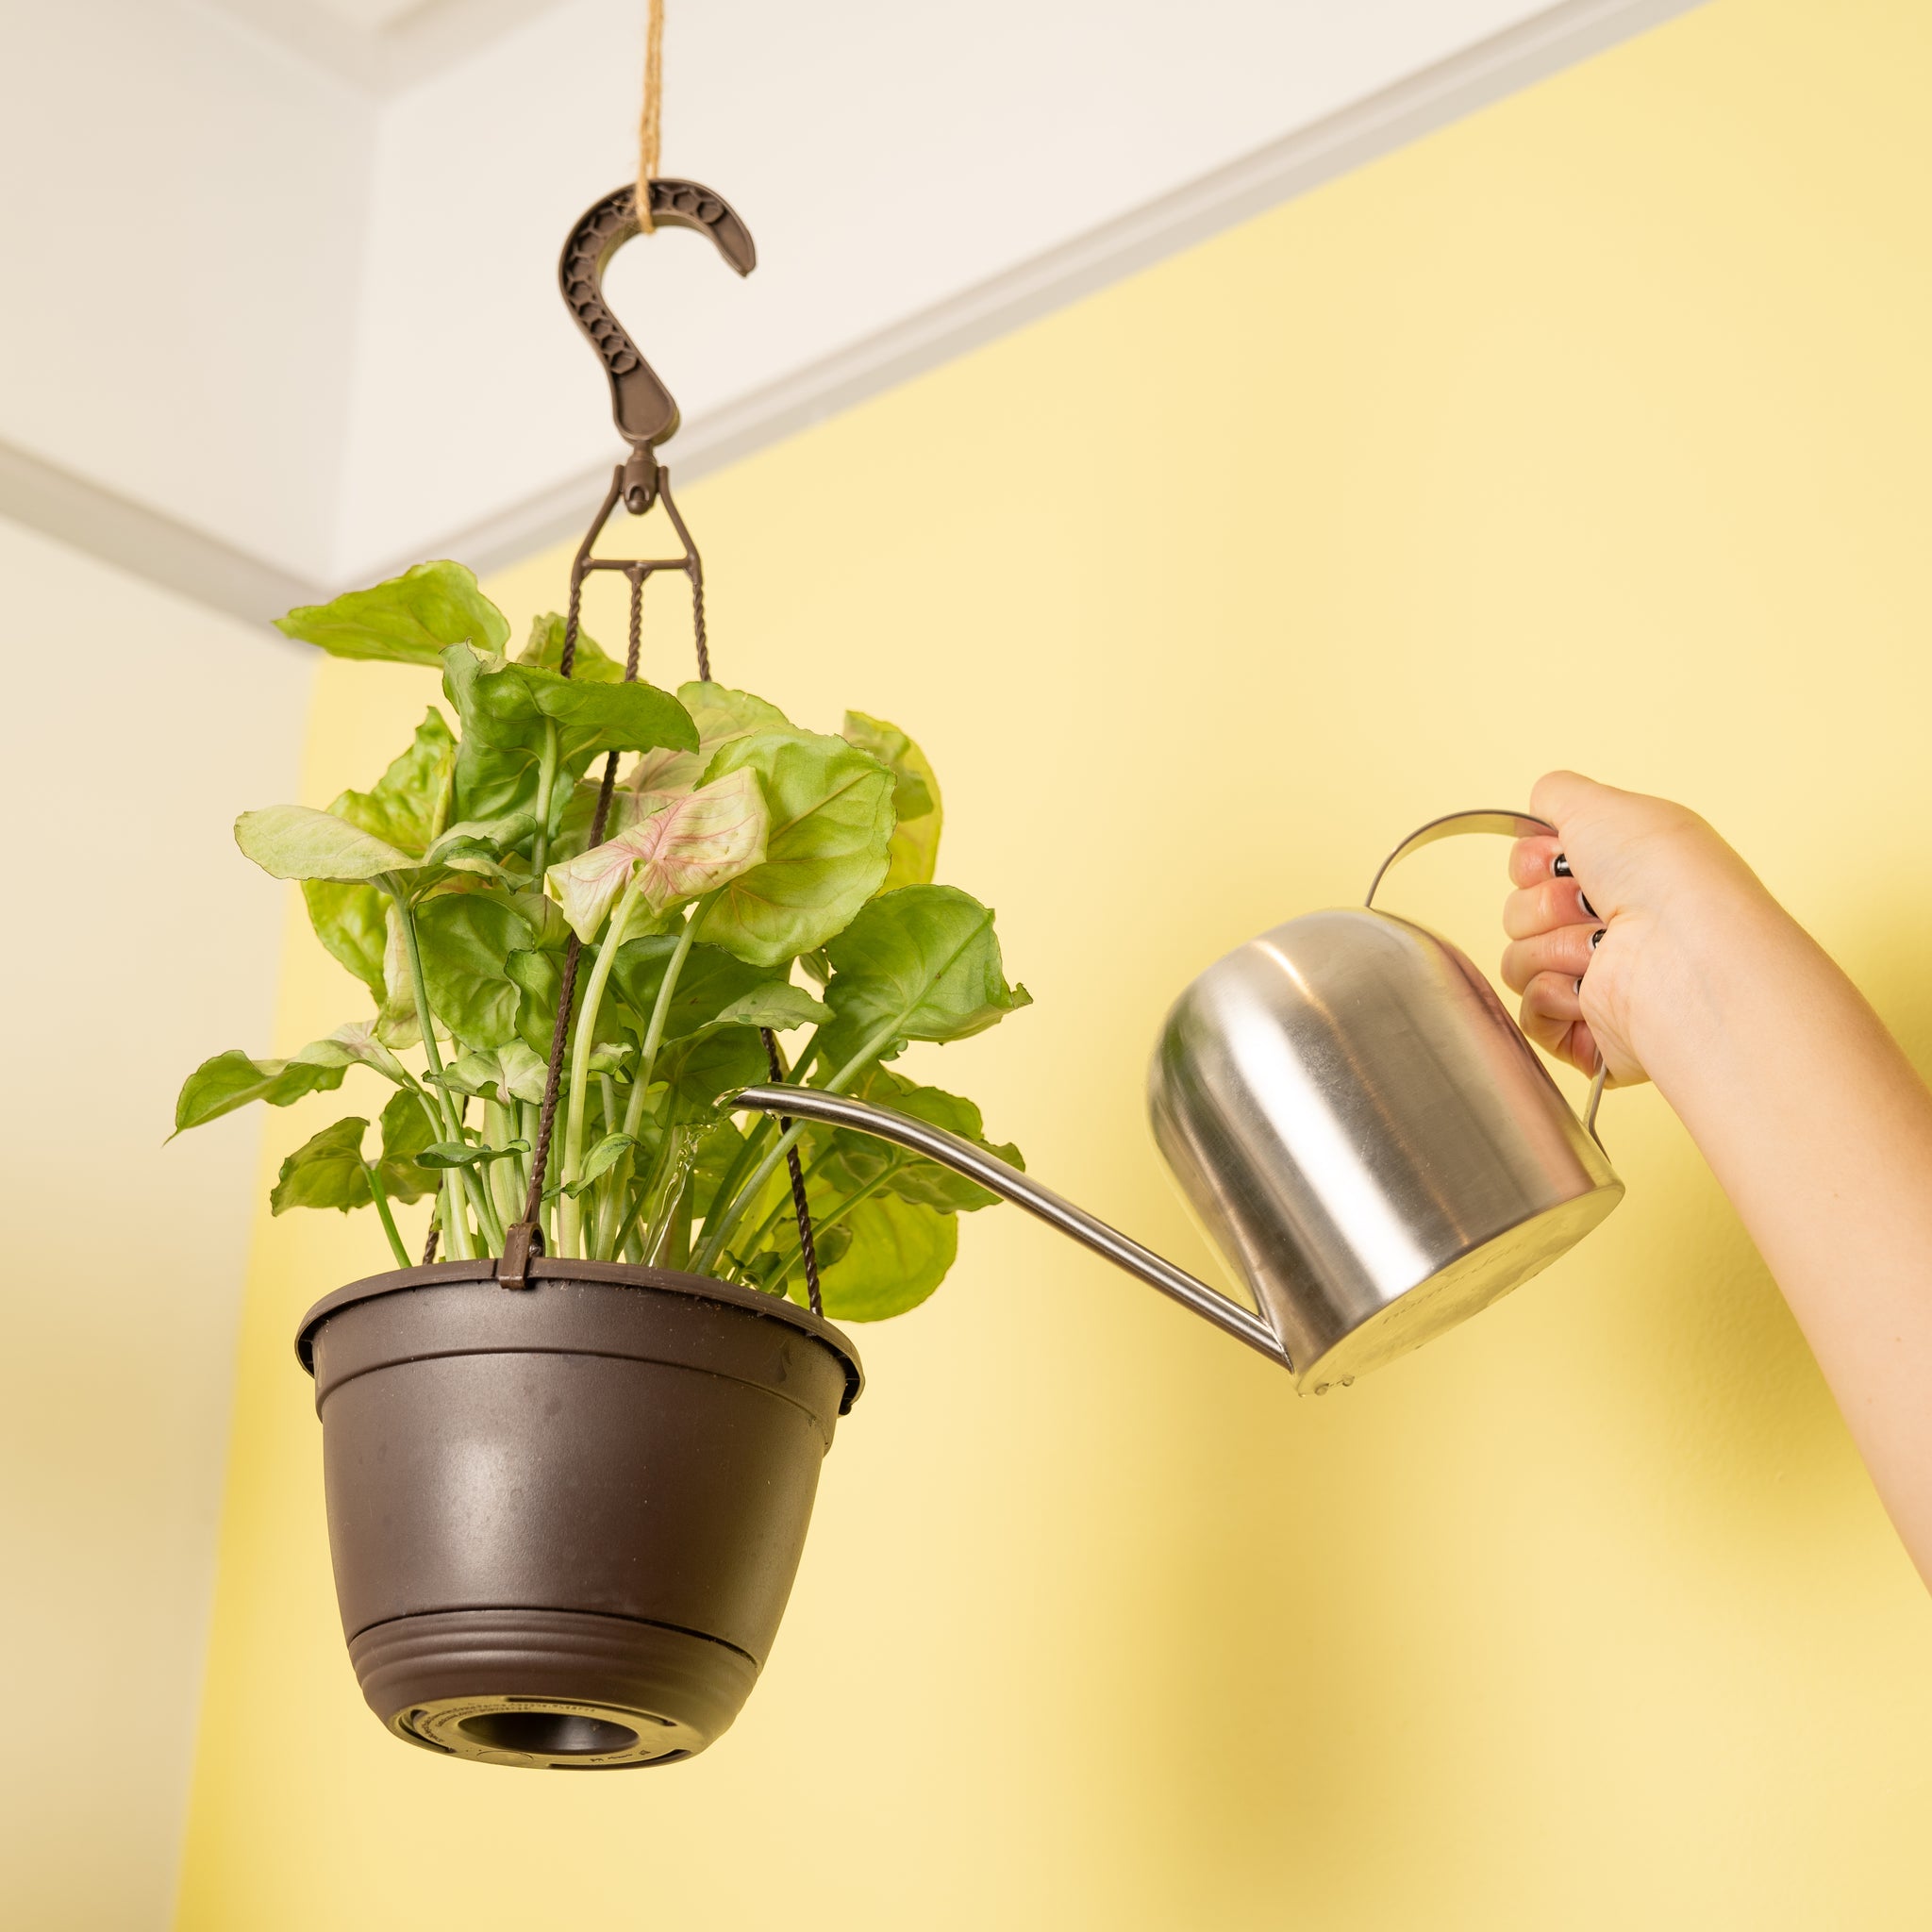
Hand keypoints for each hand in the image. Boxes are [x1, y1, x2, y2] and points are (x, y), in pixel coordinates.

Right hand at [1500, 771, 1769, 1085]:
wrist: (1683, 954)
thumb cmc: (1661, 876)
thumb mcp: (1604, 804)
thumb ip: (1557, 794)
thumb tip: (1540, 803)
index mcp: (1614, 875)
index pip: (1528, 868)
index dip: (1532, 862)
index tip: (1562, 859)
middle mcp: (1606, 925)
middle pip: (1517, 912)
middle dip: (1543, 906)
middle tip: (1593, 907)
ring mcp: (1596, 980)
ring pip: (1517, 960)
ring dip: (1552, 949)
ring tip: (1604, 950)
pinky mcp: (1585, 1030)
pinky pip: (1527, 1010)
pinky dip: (1552, 996)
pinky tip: (1592, 988)